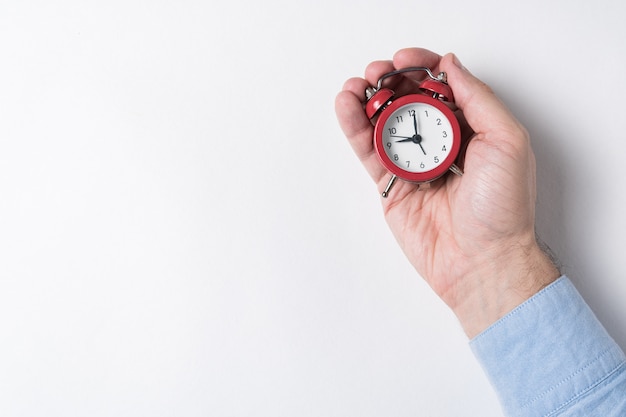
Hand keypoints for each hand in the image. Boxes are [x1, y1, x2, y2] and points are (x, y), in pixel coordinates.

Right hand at [335, 48, 559, 337]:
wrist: (482, 262)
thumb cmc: (503, 208)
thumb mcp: (507, 140)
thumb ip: (478, 98)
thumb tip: (451, 65)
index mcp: (471, 129)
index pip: (442, 86)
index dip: (422, 67)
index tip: (405, 59)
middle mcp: (441, 144)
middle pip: (407, 101)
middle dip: (390, 81)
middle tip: (378, 73)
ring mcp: (413, 164)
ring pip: (383, 123)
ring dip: (367, 99)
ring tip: (357, 85)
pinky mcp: (391, 186)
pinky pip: (369, 151)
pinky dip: (354, 127)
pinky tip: (347, 106)